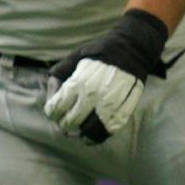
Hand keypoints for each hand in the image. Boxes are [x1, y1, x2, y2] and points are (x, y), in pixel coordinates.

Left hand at [43, 10, 167, 143]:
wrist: (132, 48)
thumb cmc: (100, 52)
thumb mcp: (74, 58)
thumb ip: (59, 74)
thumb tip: (51, 92)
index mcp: (77, 83)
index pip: (56, 108)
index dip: (52, 113)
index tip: (54, 112)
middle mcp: (92, 96)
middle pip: (70, 122)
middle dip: (64, 124)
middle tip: (65, 122)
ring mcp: (110, 104)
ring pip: (89, 130)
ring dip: (80, 133)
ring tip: (77, 131)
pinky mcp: (124, 109)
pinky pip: (109, 130)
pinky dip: (98, 136)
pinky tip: (91, 135)